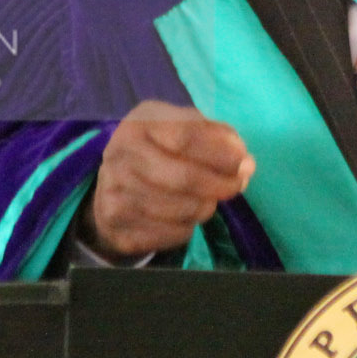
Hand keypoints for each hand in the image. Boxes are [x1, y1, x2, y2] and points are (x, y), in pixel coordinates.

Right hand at [83, 102, 254, 259]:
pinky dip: (187, 227)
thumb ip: (216, 137)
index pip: (186, 137)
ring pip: (179, 209)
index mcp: (139, 124)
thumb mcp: (182, 127)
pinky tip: (185, 217)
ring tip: (209, 200)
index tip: (244, 163)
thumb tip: (243, 162)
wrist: (112, 184)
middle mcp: (120, 156)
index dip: (221, 153)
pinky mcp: (116, 226)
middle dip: (220, 184)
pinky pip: (169, 233)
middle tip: (238, 185)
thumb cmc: (159, 148)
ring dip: (205, 207)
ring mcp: (113, 192)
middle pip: (183, 177)